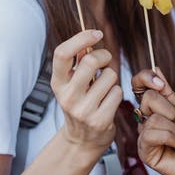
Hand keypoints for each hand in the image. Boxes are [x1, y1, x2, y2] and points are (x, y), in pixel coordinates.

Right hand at [51, 30, 121, 156]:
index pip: (62, 53)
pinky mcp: (100, 120)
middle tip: (106, 61)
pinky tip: (109, 101)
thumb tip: (89, 38)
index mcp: (57, 83)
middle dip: (105, 56)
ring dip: (112, 78)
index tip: (96, 34)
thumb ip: (78, 61)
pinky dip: (117, 93)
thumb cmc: (80, 104)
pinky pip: (117, 92)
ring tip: (104, 87)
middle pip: (91, 61)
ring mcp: (83, 110)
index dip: (81, 38)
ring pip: (109, 76)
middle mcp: (67, 96)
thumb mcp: (72, 84)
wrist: (81, 140)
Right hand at [132, 70, 174, 174]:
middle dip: (170, 108)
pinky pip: (149, 135)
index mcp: (157, 110)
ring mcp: (145, 138)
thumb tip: (156, 69)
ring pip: (151, 118)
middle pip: (147, 99)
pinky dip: (169, 137)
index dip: (145, 78)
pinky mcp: (146, 153)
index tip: (160, 83)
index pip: (139, 86)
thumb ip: (169, 94)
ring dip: (174, 128)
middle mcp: (148, 122)